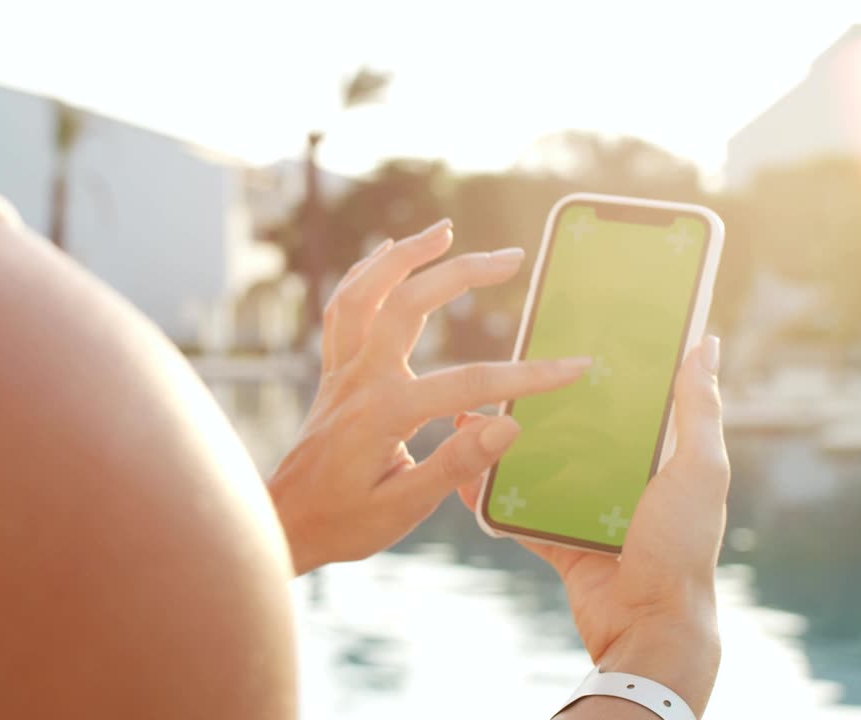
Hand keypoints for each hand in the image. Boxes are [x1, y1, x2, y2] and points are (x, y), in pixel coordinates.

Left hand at [268, 219, 591, 574]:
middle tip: (512, 257)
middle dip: (463, 274)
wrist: (286, 524)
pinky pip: (343, 308)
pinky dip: (365, 274)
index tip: (574, 367)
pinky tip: (388, 253)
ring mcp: (341, 371)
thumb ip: (455, 466)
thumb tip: (510, 427)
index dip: (527, 376)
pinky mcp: (332, 372)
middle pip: (409, 306)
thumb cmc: (344, 522)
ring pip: (365, 293)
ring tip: (444, 230)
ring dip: (405, 255)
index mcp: (384, 415)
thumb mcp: (403, 509)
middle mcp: (359, 380)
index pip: (468, 386)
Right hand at [457, 337, 728, 715]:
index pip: (627, 399)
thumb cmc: (682, 546)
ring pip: (539, 465)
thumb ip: (698, 410)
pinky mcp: (557, 538)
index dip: (602, 368)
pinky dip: (491, 495)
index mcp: (657, 455)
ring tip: (469, 414)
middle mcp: (621, 477)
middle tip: (503, 368)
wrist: (647, 627)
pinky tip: (465, 470)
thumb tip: (706, 342)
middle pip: (573, 428)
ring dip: (506, 443)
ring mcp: (585, 508)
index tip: (568, 328)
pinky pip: (518, 511)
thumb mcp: (699, 469)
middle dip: (538, 401)